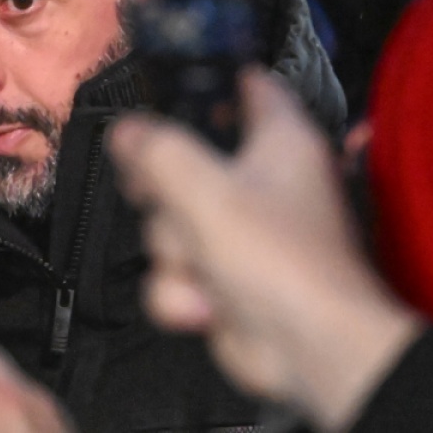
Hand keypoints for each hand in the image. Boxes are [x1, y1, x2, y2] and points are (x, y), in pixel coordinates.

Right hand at [108, 70, 420, 431]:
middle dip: (161, 193)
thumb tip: (125, 130)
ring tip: (205, 270)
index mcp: (280, 142)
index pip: (248, 85)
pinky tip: (206, 306)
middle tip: (162, 198)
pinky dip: (182, 292)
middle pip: (184, 161)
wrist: (308, 351)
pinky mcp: (224, 280)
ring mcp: (242, 234)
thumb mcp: (204, 190)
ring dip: (173, 253)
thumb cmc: (278, 262)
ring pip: (170, 223)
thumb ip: (157, 151)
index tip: (166, 90)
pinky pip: (174, 271)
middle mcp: (264, 182)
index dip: (207, 81)